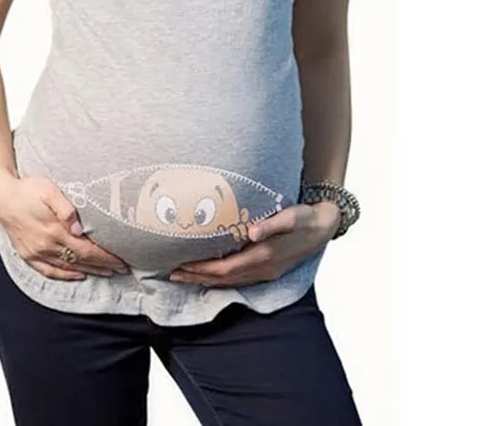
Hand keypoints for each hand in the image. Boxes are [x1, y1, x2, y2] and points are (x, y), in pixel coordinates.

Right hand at [0, 169, 128, 279]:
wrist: (2, 197)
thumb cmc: (28, 189)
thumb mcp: (49, 190)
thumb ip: (65, 209)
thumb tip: (79, 228)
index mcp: (54, 230)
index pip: (87, 250)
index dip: (105, 257)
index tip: (121, 260)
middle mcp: (46, 245)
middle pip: (80, 260)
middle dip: (102, 265)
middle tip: (121, 267)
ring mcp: (36, 252)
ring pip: (67, 267)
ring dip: (88, 271)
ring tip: (106, 272)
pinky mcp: (28, 255)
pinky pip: (48, 271)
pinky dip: (65, 275)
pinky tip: (77, 275)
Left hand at [169, 202, 339, 286]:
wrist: (325, 227)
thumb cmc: (304, 218)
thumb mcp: (290, 216)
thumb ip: (271, 224)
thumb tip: (252, 232)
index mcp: (263, 256)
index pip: (224, 269)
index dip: (201, 270)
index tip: (181, 266)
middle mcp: (262, 269)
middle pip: (223, 279)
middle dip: (197, 278)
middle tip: (172, 274)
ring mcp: (266, 273)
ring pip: (231, 282)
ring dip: (207, 281)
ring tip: (185, 276)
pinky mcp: (269, 270)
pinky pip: (239, 280)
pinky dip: (222, 280)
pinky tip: (212, 276)